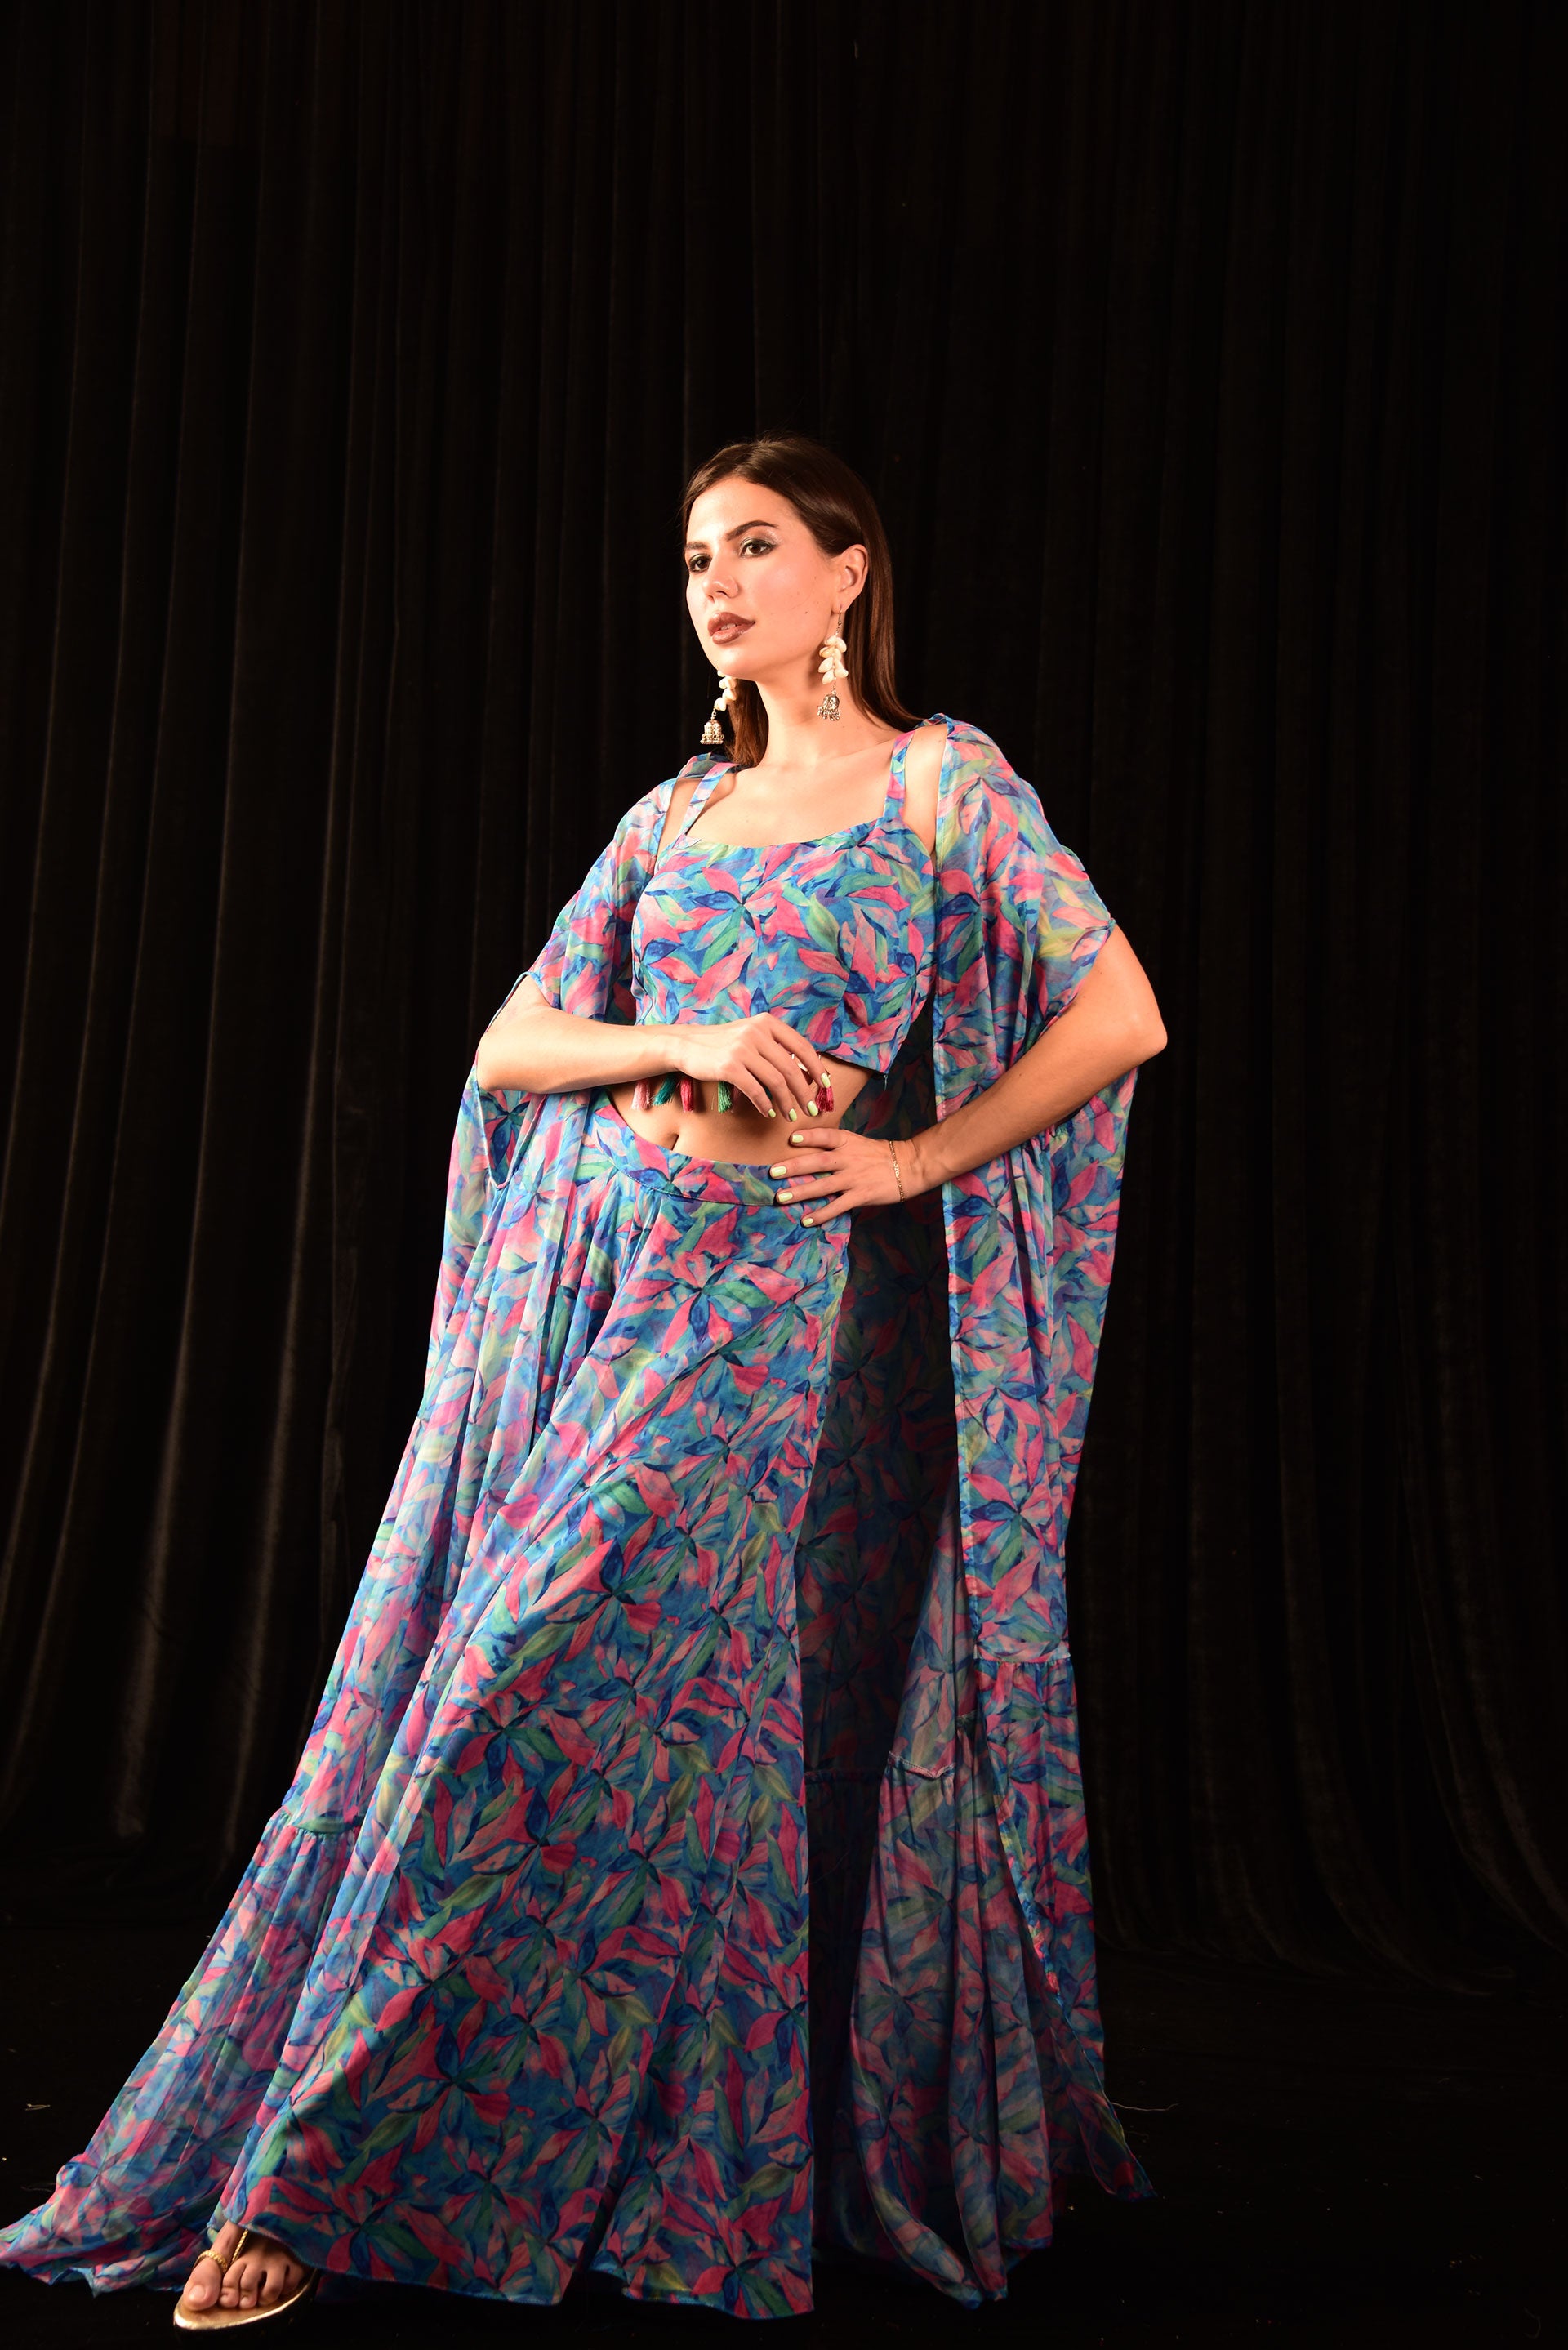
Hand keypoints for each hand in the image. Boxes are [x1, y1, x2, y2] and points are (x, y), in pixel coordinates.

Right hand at [664, 1016, 833, 1120]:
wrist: (686, 1044)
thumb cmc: (722, 1044)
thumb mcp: (751, 1035)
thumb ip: (775, 1046)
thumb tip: (805, 1071)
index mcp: (767, 1023)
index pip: (802, 1047)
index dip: (817, 1068)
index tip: (825, 1086)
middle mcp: (757, 1032)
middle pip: (791, 1068)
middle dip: (805, 1093)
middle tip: (812, 1109)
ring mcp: (743, 1048)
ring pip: (776, 1081)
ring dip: (787, 1102)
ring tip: (791, 1115)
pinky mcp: (729, 1066)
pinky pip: (756, 1090)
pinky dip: (765, 1105)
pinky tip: (769, 1113)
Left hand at [769, 1126, 913, 1221]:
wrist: (909, 1166)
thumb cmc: (879, 1154)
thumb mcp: (857, 1142)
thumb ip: (835, 1145)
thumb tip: (808, 1148)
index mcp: (847, 1142)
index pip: (826, 1136)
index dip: (809, 1136)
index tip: (790, 1139)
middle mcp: (849, 1159)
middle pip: (818, 1161)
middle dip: (794, 1167)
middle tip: (773, 1172)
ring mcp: (854, 1178)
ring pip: (823, 1185)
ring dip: (801, 1192)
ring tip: (781, 1198)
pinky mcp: (861, 1195)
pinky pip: (838, 1206)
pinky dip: (822, 1214)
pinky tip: (806, 1220)